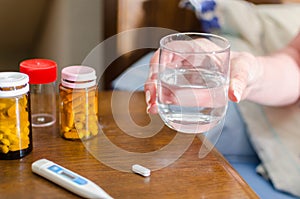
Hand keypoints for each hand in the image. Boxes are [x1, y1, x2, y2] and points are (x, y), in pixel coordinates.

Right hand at [144, 50, 262, 113]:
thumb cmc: (246, 69)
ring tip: (153, 108)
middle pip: (162, 66)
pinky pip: (169, 90)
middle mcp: (187, 60)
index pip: (173, 48)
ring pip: (162, 80)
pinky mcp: (185, 86)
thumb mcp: (245, 72)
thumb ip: (239, 81)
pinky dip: (162, 99)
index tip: (156, 75)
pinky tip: (159, 110)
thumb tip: (234, 96)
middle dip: (153, 82)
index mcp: (198, 49)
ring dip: (154, 93)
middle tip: (153, 101)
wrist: (247, 79)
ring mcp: (185, 73)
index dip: (160, 60)